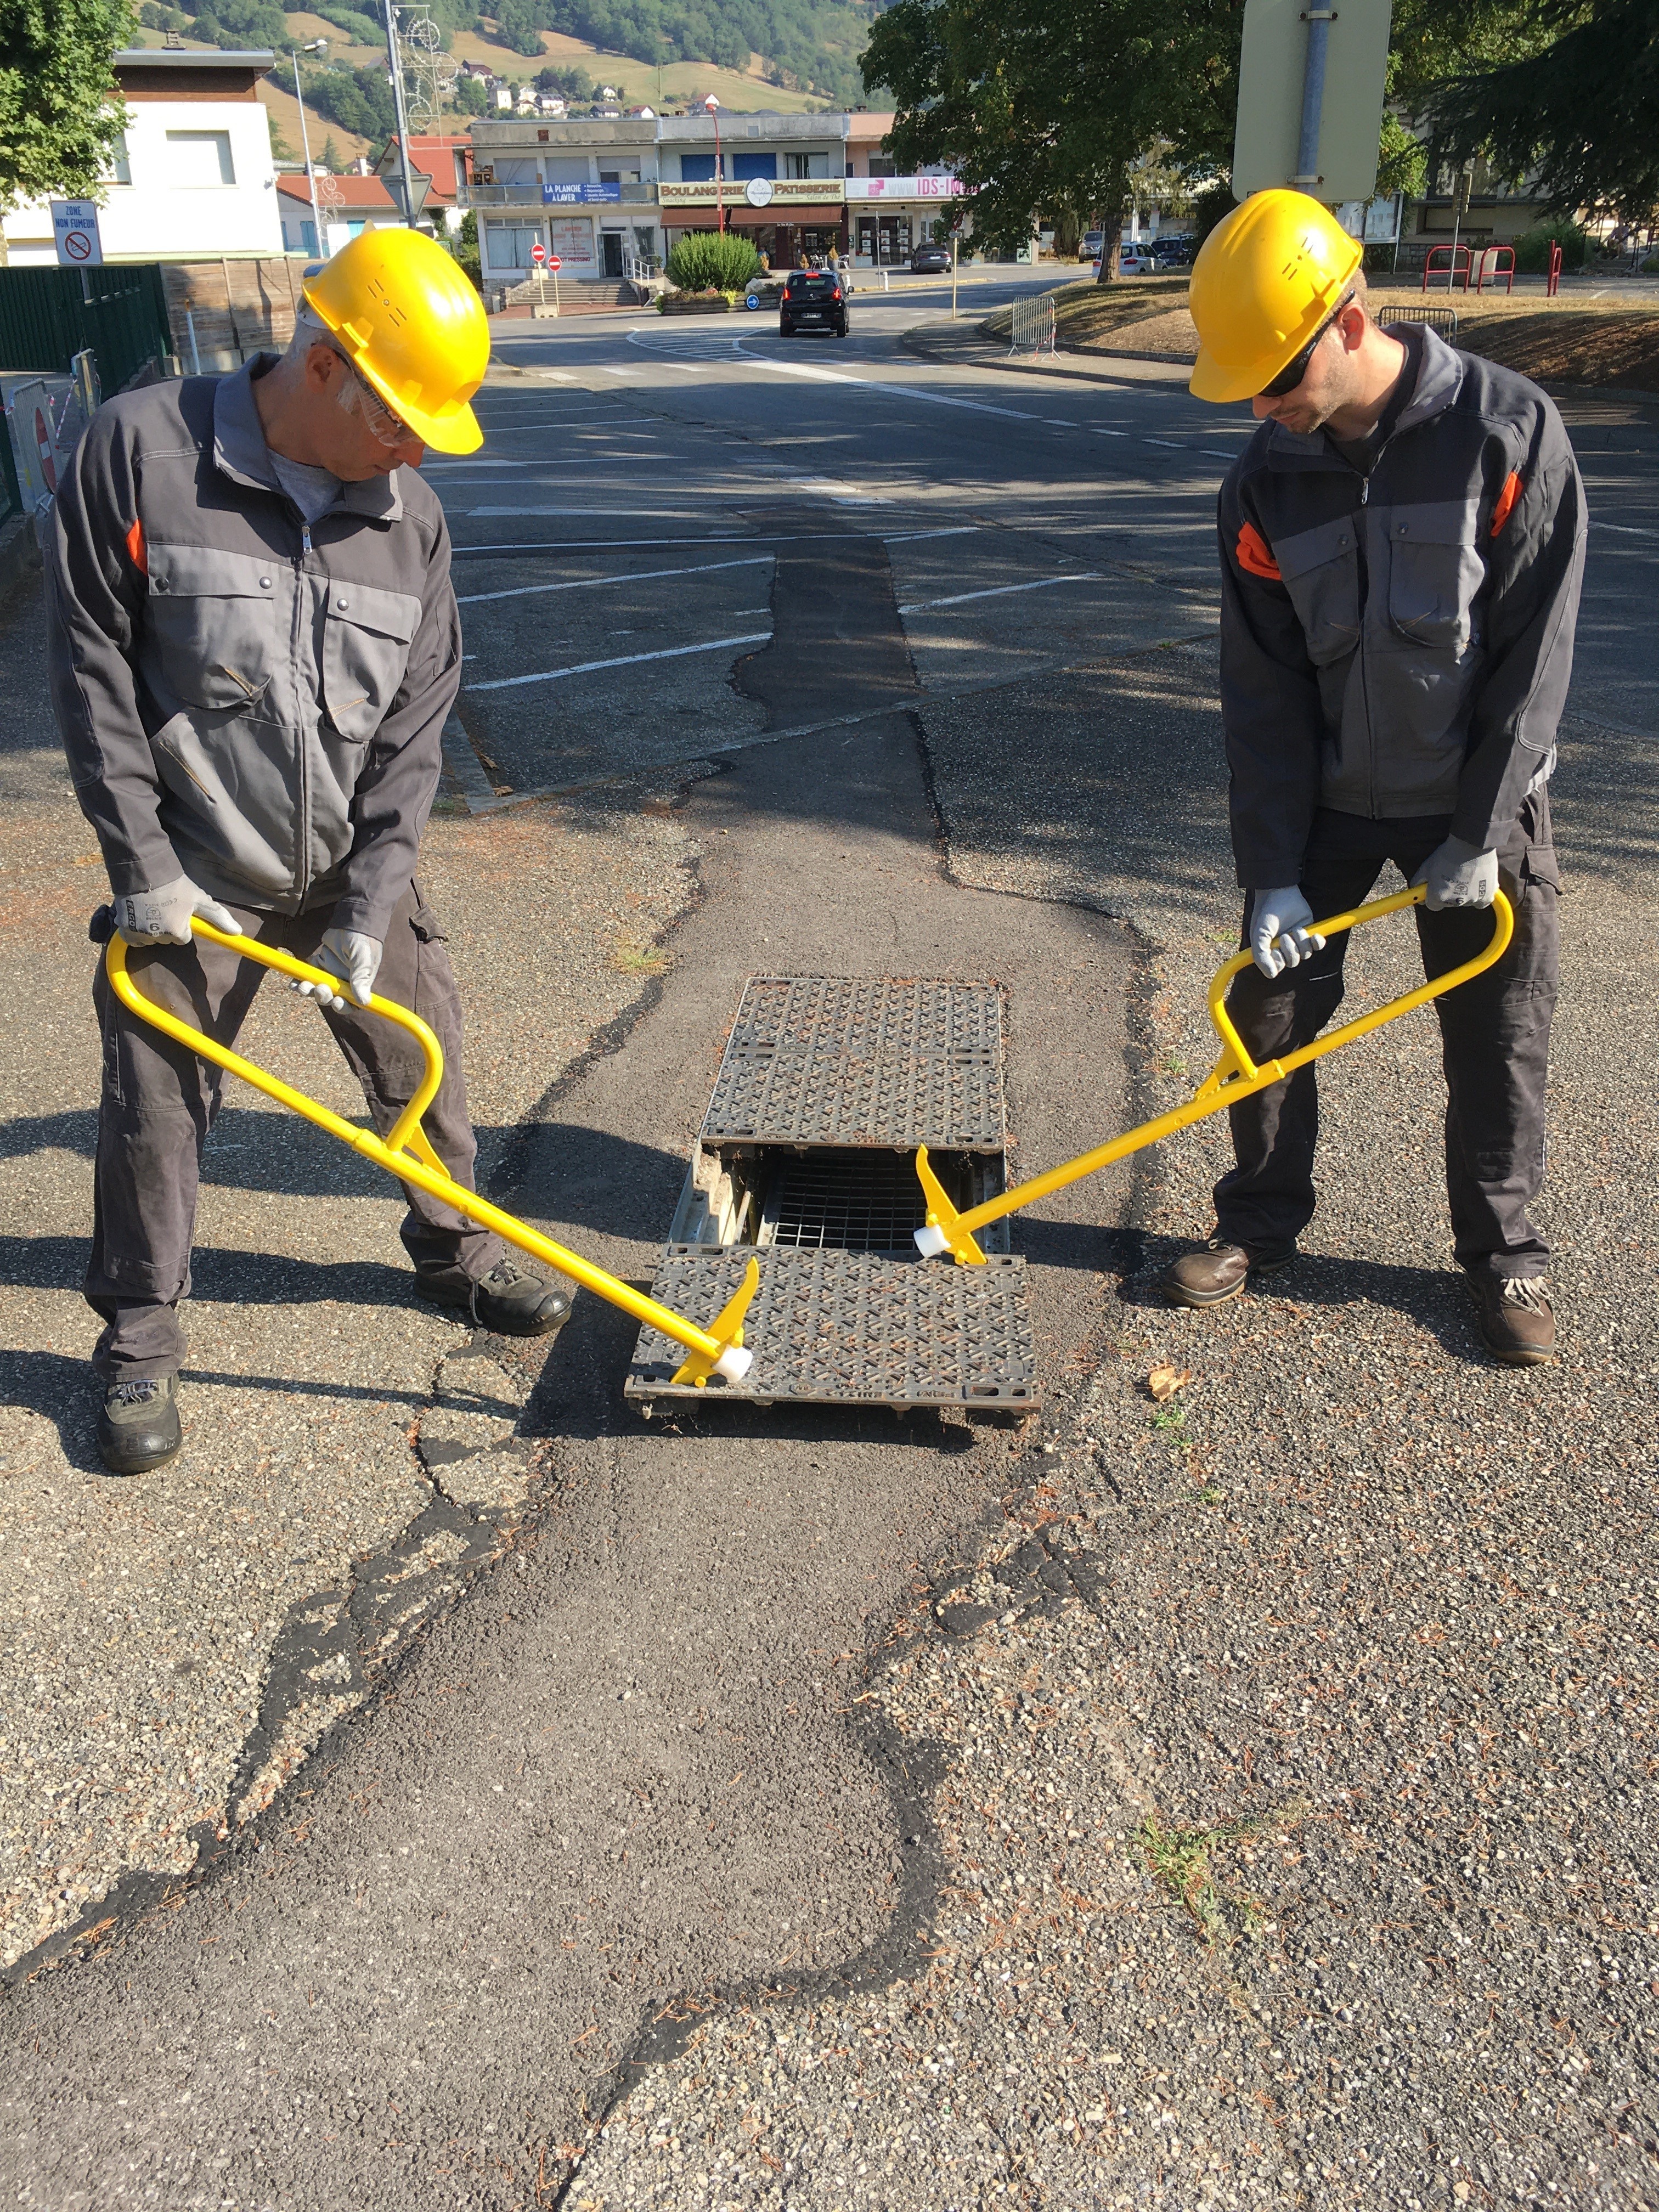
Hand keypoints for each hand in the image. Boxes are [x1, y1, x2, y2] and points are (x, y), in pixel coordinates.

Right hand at [113, 875, 241, 946]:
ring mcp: (140, 933)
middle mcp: (158, 936)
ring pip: (149, 939)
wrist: (144, 870)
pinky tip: (139, 915)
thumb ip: (217, 916)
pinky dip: (135, 931)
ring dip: (151, 928)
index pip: (183, 938)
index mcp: (177, 931)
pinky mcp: (125, 929)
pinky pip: (133, 939)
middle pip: (166, 939)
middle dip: (166, 926)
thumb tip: (237, 932)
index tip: (177, 910)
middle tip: (164, 906)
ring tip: (151, 908)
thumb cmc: (175, 884)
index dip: (181, 924)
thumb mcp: (199, 898)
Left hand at [294, 926, 381, 1012]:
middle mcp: (344, 981)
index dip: (343, 1006)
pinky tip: (293, 982)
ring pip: (317, 988)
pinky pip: (308, 975)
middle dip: (323, 996)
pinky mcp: (320, 963)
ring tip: (302, 986)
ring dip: (309, 990)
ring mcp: (331, 973)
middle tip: (320, 988)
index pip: (351, 1003)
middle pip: (331, 997)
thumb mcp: (364, 959)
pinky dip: (300, 980)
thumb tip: (364, 1001)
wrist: (352, 920)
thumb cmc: (363, 940)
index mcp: (358, 983)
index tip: (337, 1002)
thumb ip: (361, 978)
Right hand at [1248, 886, 1325, 979]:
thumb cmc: (1266, 914)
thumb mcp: (1259, 935)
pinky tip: (1315, 936)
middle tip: (1285, 935)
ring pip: (1305, 954)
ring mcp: (1297, 941)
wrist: (1280, 893)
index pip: (1278, 968)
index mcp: (1270, 950)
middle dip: (1290, 949)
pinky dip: (1318, 943)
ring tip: (1296, 929)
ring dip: (1301, 942)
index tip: (1275, 952)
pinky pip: (1318, 946)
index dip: (1279, 962)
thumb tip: (1271, 975)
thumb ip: (1260, 955)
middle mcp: (1284, 948)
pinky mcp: (1309, 933)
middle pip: (1293, 962)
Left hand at [1412, 836, 1497, 911]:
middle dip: (1449, 893)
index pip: (1432, 906)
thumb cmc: (1448, 854)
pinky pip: (1482, 901)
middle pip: (1449, 903)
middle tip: (1453, 876)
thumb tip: (1416, 891)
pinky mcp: (1487, 896)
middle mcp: (1455, 901)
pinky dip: (1480, 895)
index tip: (1436, 888)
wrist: (1472, 844)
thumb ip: (1418, 882)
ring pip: (1466, 901)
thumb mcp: (1426, 866)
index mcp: (1439, 896)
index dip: (1433, 896)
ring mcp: (1472, 900)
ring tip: (1467, 875)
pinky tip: (1478, 883)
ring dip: (1465, 892)